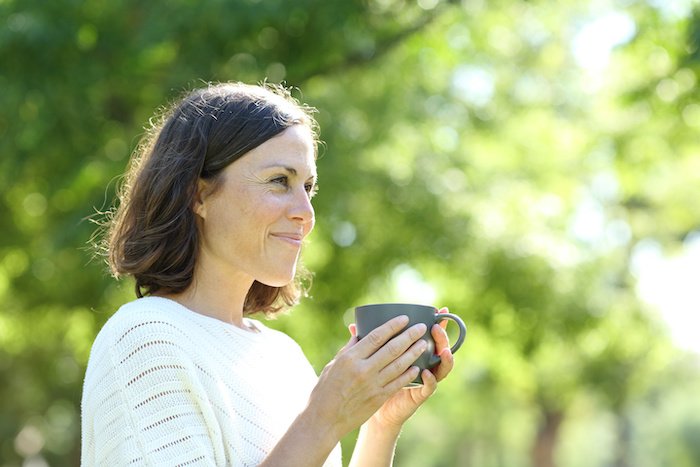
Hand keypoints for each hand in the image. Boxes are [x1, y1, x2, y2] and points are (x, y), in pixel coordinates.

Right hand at [307, 315, 428, 439]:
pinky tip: (417, 366)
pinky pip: (398, 382)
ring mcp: (372, 384)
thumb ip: (349, 348)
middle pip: (392, 348)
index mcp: (351, 358)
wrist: (325, 418)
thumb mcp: (334, 364)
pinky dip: (409, 374)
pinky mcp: (378, 398)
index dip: (393, 326)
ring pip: (399, 365)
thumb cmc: (326, 389)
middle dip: (409, 336)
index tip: (404, 318)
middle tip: (421, 328)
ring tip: (423, 344)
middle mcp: (363, 369)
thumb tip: (359, 333)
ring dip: (413, 353)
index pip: (376, 336)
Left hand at [361, 307, 454, 429]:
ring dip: (444, 358)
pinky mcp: (419, 395)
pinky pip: (429, 388)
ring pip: (441, 367)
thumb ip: (368, 345)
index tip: (441, 309)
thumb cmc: (374, 384)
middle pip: (439, 347)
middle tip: (438, 325)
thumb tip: (353, 327)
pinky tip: (425, 372)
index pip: (430, 335)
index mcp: (413, 354)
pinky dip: (429, 380)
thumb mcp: (372, 361)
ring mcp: (423, 380)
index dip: (437, 324)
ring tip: (444, 349)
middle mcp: (423, 365)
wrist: (377, 413)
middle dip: (441, 335)